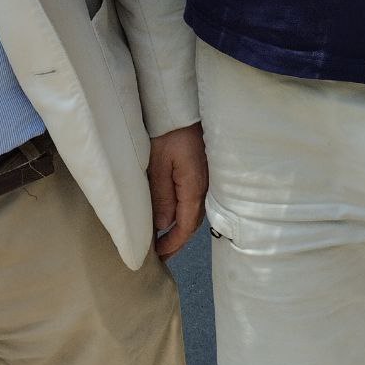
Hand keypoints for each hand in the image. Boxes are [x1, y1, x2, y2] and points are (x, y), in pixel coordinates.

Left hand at [147, 123, 207, 259]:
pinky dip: (184, 213)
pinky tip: (174, 215)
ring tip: (164, 238)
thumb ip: (161, 196)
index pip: (186, 226)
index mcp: (194, 188)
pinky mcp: (202, 173)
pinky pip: (194, 200)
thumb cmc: (169, 134)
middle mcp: (204, 188)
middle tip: (160, 253)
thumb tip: (163, 225)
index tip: (158, 255)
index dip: (172, 244)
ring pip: (194, 212)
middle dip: (177, 240)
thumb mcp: (159, 165)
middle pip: (192, 222)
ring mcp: (206, 180)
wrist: (181, 109)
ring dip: (180, 228)